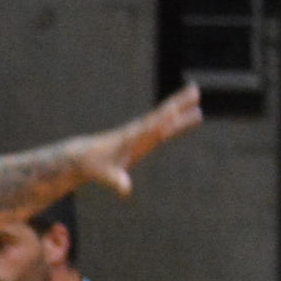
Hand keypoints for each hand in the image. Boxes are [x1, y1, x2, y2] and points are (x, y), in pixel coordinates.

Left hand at [85, 84, 201, 194]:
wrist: (84, 156)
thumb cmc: (95, 166)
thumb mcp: (104, 175)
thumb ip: (115, 181)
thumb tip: (125, 190)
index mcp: (130, 139)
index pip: (150, 128)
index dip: (163, 121)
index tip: (176, 110)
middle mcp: (138, 131)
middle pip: (161, 115)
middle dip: (176, 104)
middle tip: (194, 90)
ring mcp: (142, 132)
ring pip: (165, 116)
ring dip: (181, 106)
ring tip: (196, 93)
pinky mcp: (145, 136)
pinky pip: (166, 124)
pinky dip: (179, 119)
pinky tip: (192, 114)